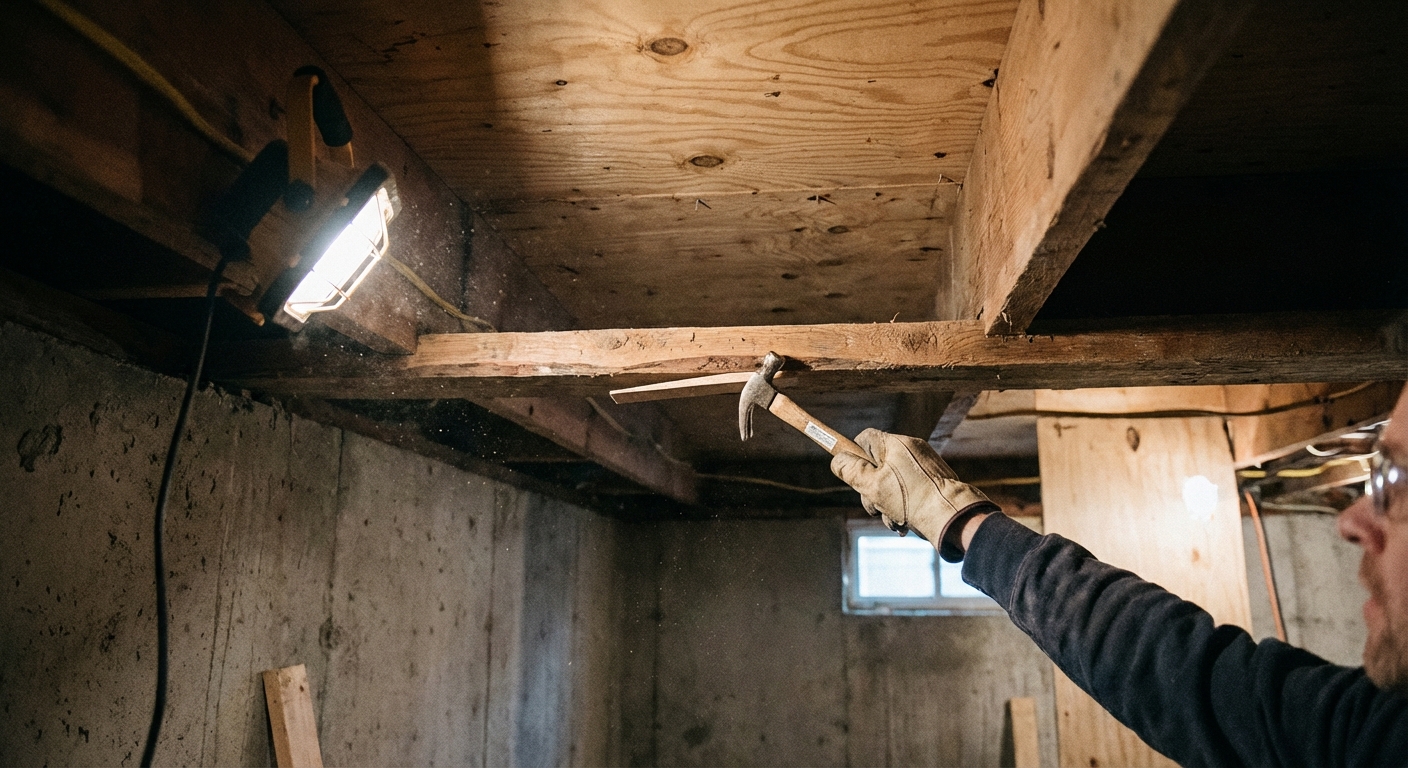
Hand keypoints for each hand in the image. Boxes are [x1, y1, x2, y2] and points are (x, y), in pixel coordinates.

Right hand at [831, 429, 999, 560]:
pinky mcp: (934, 481)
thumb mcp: (871, 486)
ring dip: (886, 504)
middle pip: (877, 466)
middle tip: (874, 508)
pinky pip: (908, 491)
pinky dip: (903, 507)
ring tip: (894, 521)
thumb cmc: (911, 500)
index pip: (864, 438)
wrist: (951, 517)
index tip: (852, 474)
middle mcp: (912, 450)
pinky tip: (905, 523)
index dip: (854, 455)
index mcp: (896, 444)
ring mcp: (924, 466)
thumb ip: (850, 470)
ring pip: (892, 483)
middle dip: (871, 491)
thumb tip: (837, 460)